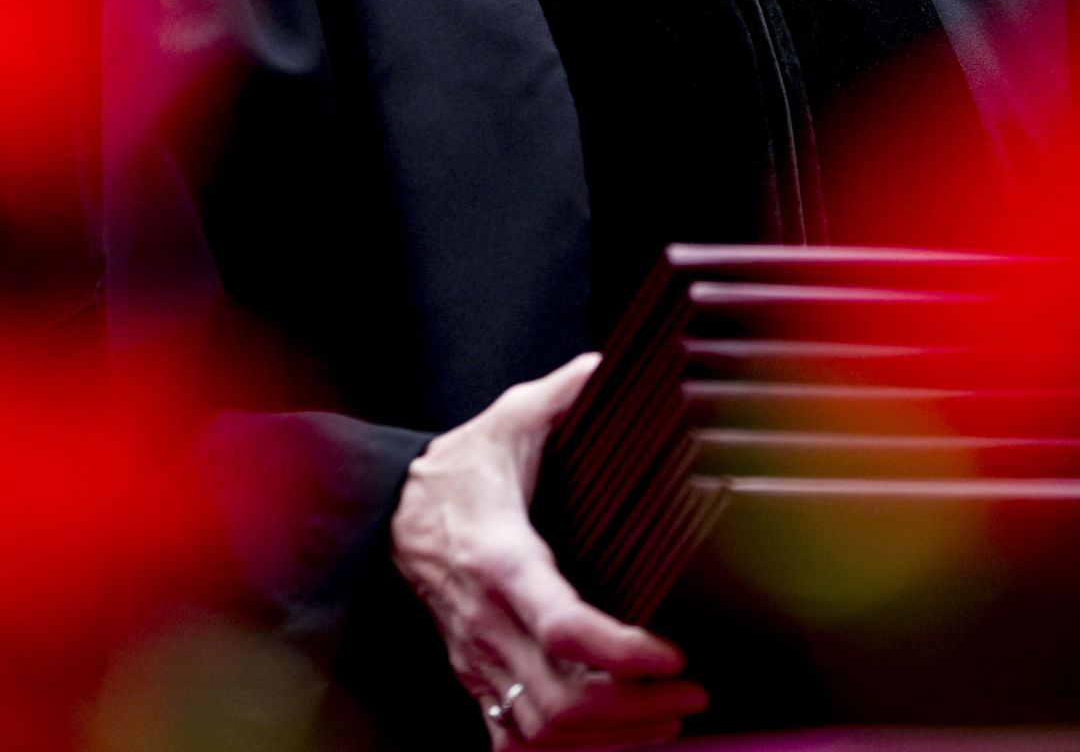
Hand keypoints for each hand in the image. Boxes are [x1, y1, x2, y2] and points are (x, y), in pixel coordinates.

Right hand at [391, 351, 708, 747]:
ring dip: (610, 739)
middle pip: (560, 702)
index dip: (621, 653)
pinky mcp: (474, 680)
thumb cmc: (460, 465)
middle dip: (633, 711)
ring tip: (667, 718)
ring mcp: (478, 660)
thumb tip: (616, 364)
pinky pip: (513, 744)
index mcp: (502, 557)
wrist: (388, 509)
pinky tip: (611, 740)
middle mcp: (488, 622)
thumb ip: (568, 390)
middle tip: (691, 693)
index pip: (563, 626)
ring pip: (540, 734)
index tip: (673, 655)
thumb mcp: (512, 415)